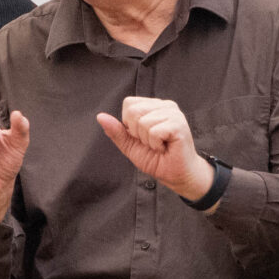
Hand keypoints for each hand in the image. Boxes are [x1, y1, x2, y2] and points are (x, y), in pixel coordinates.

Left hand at [96, 96, 214, 200]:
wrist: (176, 176)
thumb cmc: (156, 159)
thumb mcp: (130, 145)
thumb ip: (117, 131)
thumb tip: (100, 116)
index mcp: (154, 106)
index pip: (129, 103)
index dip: (129, 124)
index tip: (143, 137)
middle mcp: (165, 105)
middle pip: (133, 111)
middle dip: (137, 133)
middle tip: (151, 143)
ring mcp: (174, 113)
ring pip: (143, 122)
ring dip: (147, 141)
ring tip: (159, 146)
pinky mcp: (179, 124)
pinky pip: (154, 132)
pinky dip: (155, 145)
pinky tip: (165, 148)